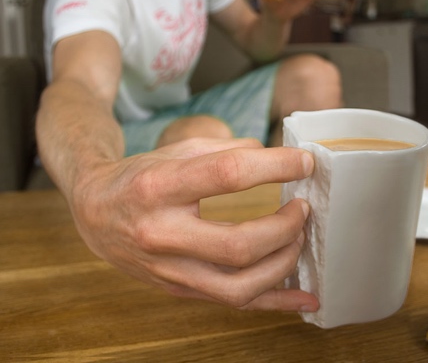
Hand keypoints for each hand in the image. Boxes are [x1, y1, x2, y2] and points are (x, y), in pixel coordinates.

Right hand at [69, 137, 317, 311]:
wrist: (95, 211)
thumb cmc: (140, 175)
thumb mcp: (177, 150)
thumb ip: (227, 150)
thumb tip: (275, 158)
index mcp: (159, 187)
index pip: (227, 175)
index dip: (275, 166)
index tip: (304, 162)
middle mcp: (161, 234)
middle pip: (238, 244)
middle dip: (285, 226)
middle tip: (303, 208)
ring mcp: (168, 270)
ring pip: (239, 286)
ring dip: (283, 262)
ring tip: (297, 237)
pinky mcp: (177, 289)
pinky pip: (233, 304)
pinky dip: (275, 302)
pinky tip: (306, 297)